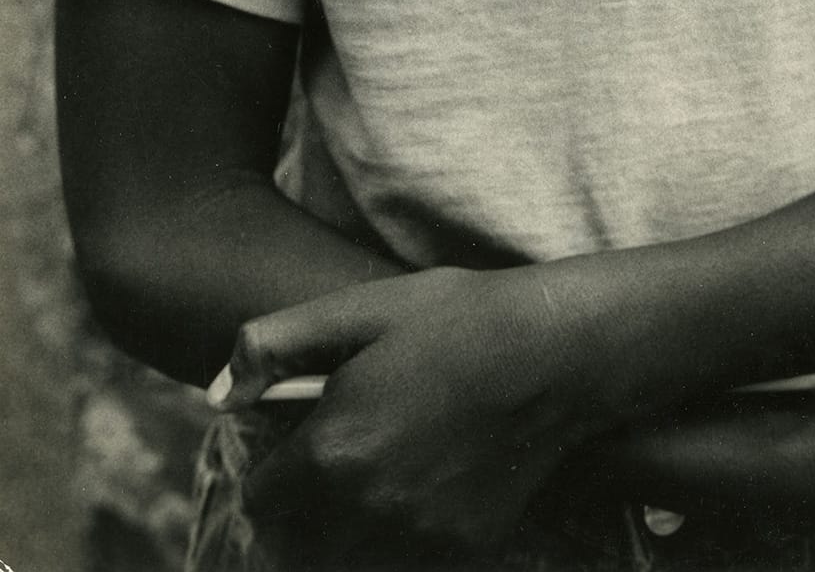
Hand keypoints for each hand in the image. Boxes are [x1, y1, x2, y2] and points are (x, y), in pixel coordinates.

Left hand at [209, 265, 592, 567]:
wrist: (555, 353)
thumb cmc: (457, 319)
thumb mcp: (362, 309)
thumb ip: (275, 344)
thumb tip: (219, 391)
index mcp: (332, 451)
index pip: (259, 502)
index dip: (267, 473)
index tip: (290, 448)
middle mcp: (366, 509)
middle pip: (291, 551)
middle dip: (293, 518)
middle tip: (316, 476)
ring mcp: (417, 537)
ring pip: (341, 565)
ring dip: (334, 539)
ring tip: (358, 490)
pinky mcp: (461, 547)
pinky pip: (401, 565)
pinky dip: (389, 545)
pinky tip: (409, 497)